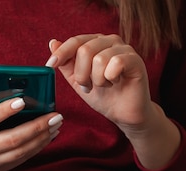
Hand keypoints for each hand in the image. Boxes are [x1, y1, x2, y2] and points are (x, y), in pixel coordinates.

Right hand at [0, 94, 61, 170]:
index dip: (5, 111)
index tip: (22, 101)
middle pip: (12, 140)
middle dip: (36, 127)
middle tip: (55, 116)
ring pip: (21, 152)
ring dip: (42, 138)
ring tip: (56, 124)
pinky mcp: (1, 169)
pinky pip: (23, 158)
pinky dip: (39, 146)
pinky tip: (50, 135)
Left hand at [46, 34, 180, 169]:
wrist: (123, 114)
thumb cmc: (103, 96)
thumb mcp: (78, 81)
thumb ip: (66, 64)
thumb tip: (52, 43)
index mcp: (96, 43)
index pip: (75, 41)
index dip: (61, 53)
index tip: (50, 65)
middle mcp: (110, 41)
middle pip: (85, 50)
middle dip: (82, 74)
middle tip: (87, 87)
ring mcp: (124, 49)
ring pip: (99, 58)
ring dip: (97, 79)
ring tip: (103, 86)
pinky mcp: (135, 60)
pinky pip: (116, 63)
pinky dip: (110, 78)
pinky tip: (115, 82)